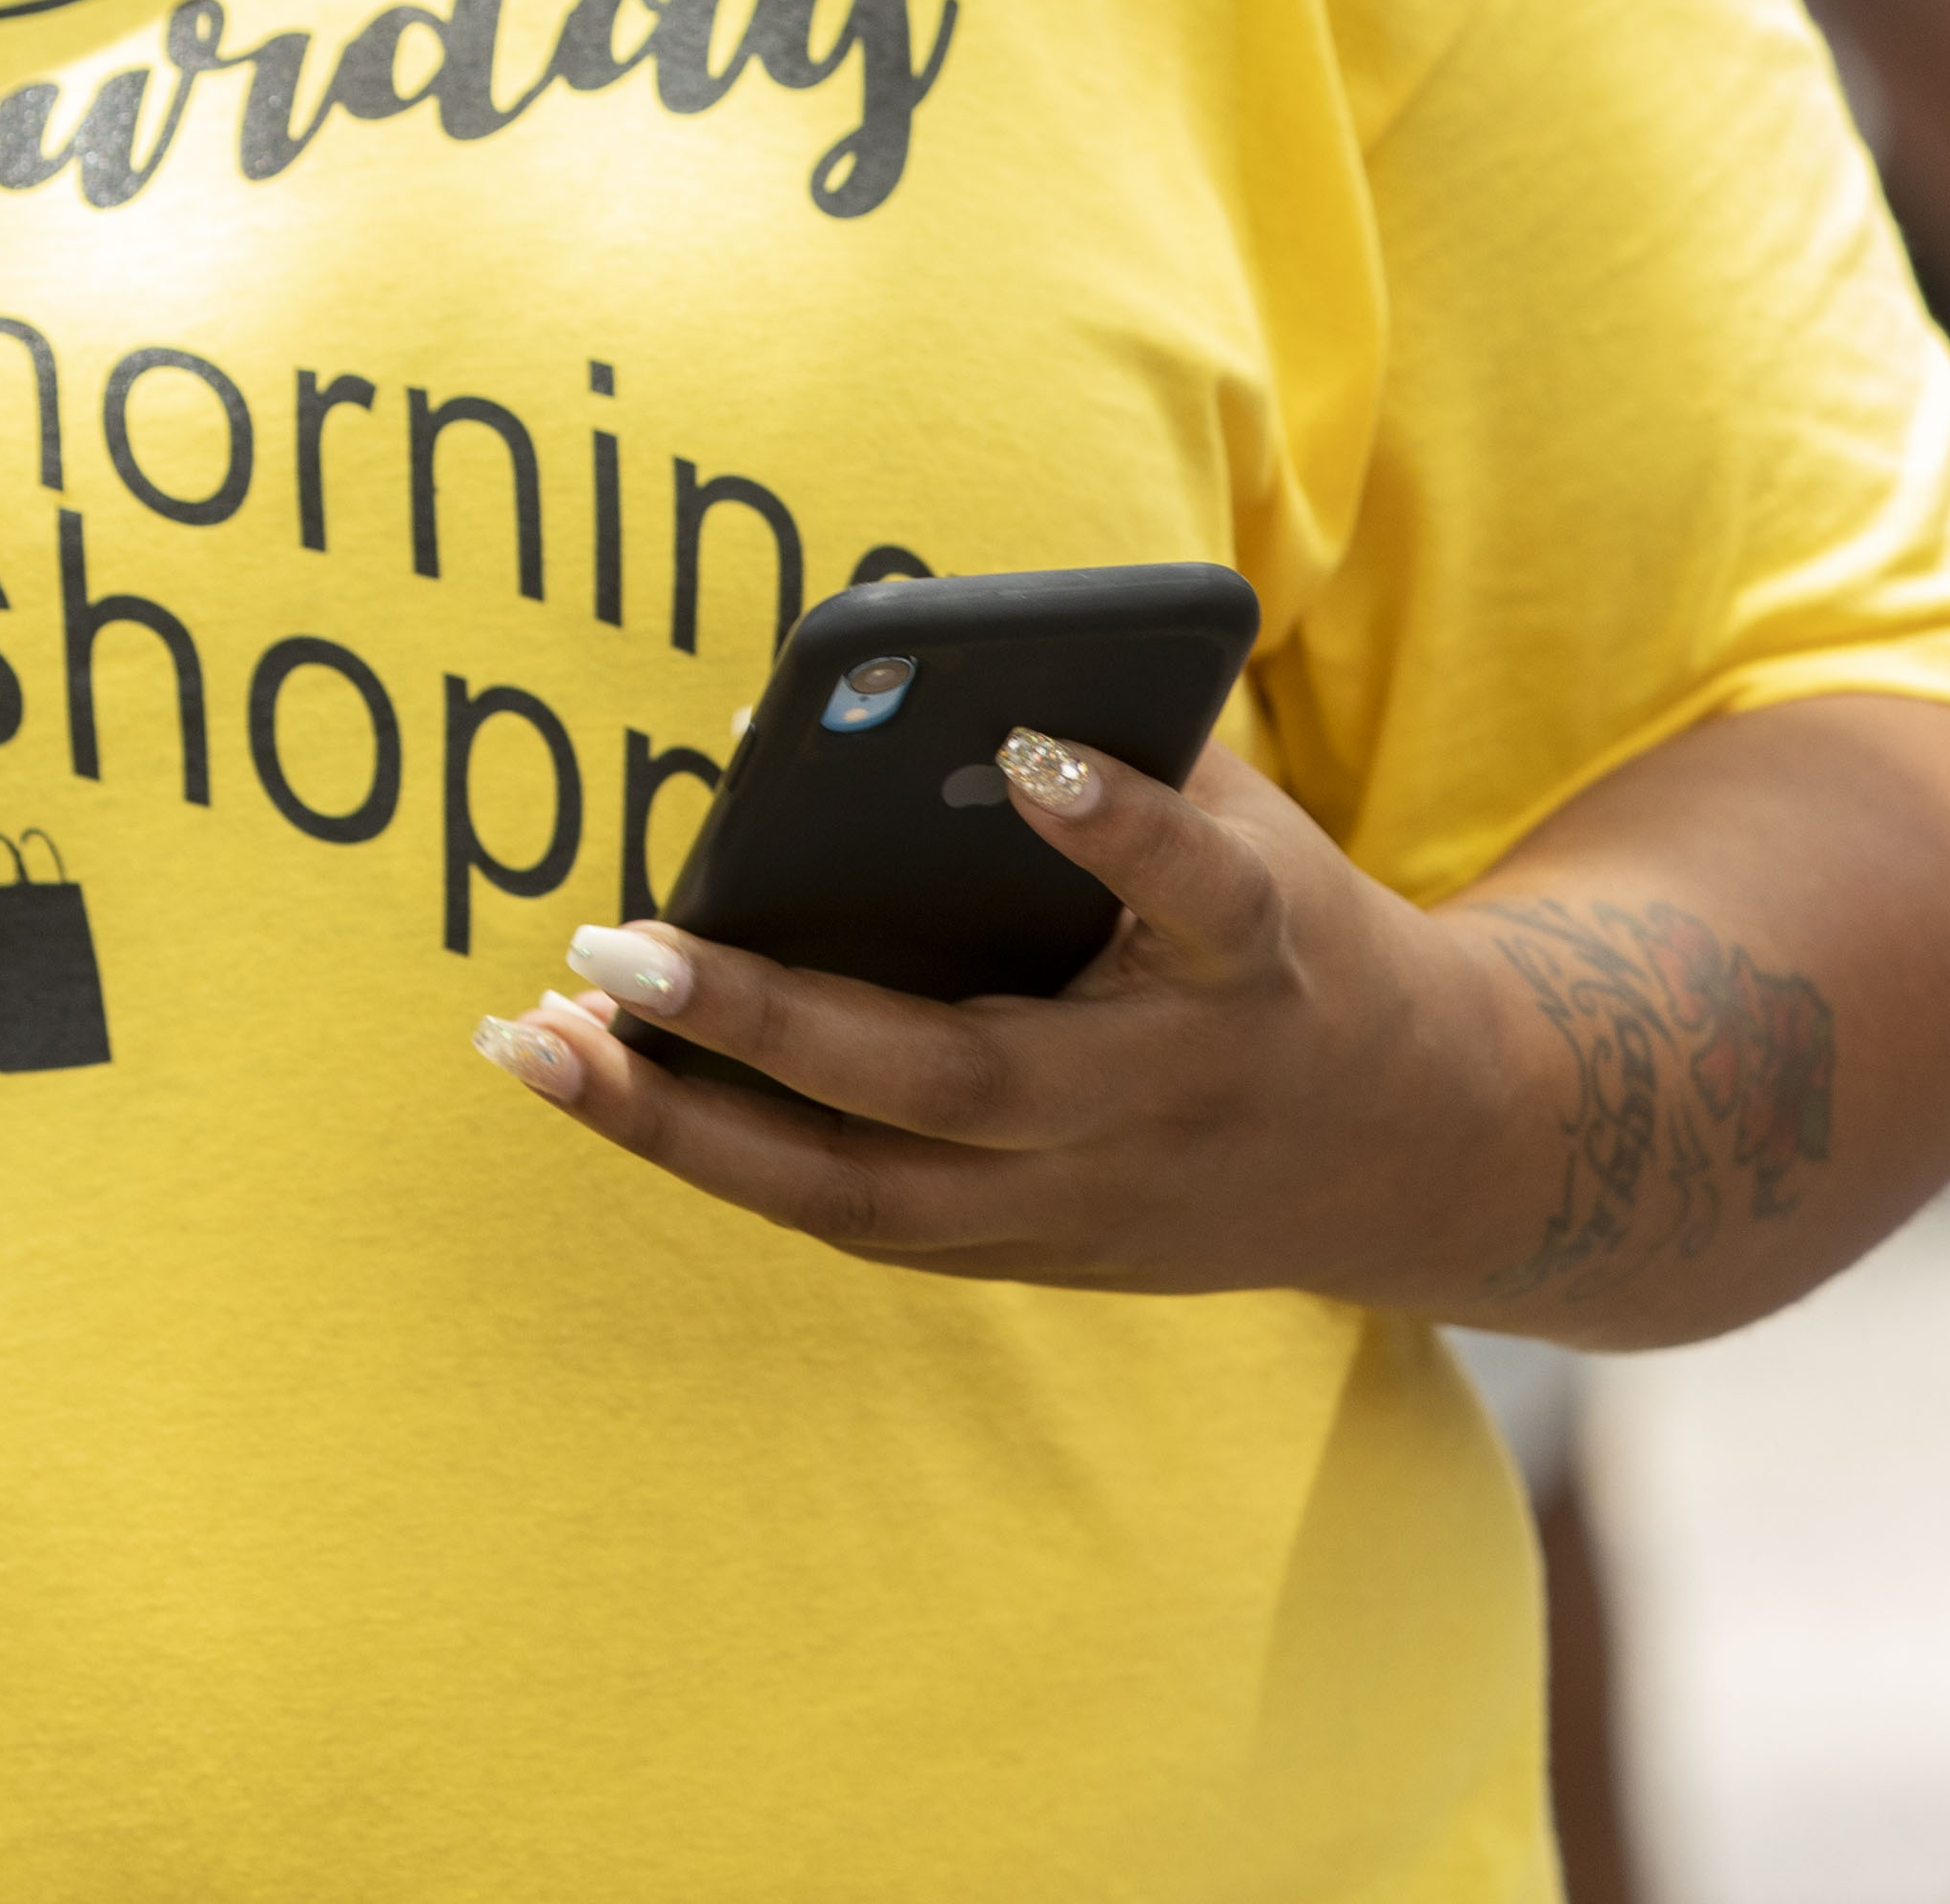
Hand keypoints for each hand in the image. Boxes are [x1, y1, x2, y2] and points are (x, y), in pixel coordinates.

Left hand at [469, 735, 1495, 1304]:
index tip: (1026, 748)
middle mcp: (1160, 1103)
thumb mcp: (1253, 830)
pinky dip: (716, 1152)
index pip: (1198, 891)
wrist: (1415, 1153)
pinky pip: (847, 1214)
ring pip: (864, 1197)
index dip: (1121, 825)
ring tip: (535, 1040)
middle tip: (615, 945)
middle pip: (957, 1083)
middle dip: (773, 1022)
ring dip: (684, 1127)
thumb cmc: (1286, 935)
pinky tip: (594, 1082)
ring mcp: (1085, 1206)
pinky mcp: (1025, 1258)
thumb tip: (900, 691)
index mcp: (1250, 962)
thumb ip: (1118, 758)